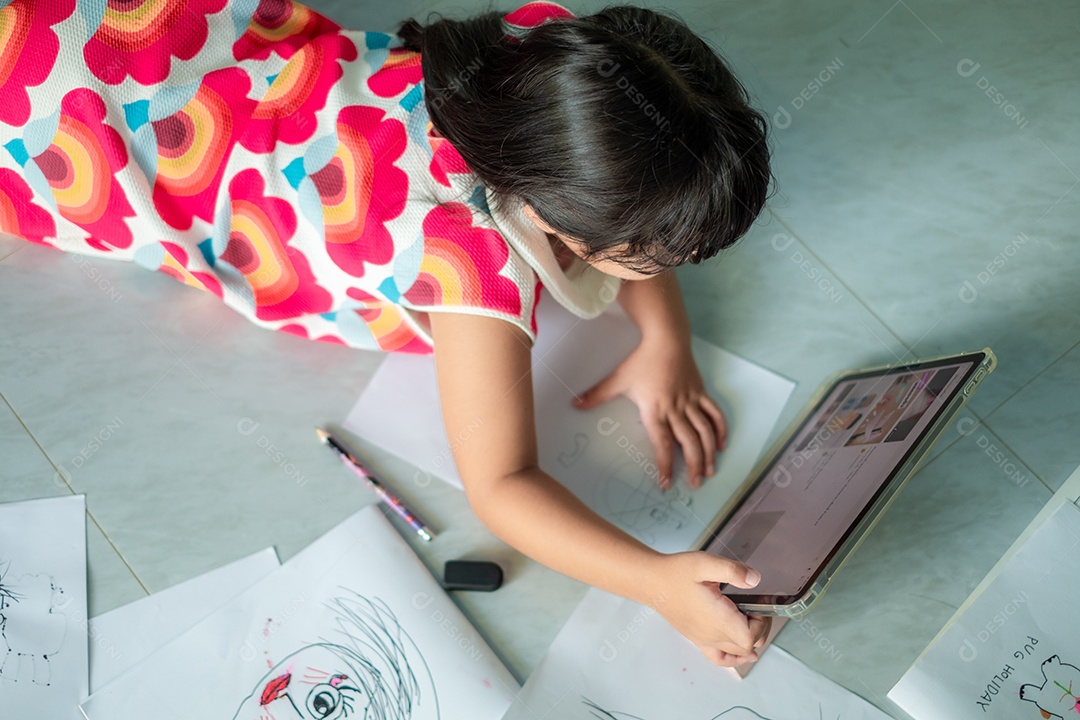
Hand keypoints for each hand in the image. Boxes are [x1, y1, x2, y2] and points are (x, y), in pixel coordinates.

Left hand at [574, 337, 726, 488]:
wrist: (666, 339)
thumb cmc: (641, 360)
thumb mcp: (617, 379)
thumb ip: (597, 395)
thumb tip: (574, 404)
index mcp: (655, 410)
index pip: (662, 444)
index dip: (666, 465)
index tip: (666, 483)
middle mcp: (676, 409)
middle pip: (689, 443)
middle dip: (693, 466)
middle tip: (695, 484)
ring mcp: (691, 401)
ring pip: (704, 432)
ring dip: (709, 454)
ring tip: (710, 472)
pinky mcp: (701, 392)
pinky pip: (715, 414)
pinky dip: (720, 430)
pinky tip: (721, 446)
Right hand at [648, 552, 770, 666]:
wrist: (652, 582)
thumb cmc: (676, 573)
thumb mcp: (705, 563)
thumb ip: (733, 571)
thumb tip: (754, 579)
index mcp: (717, 618)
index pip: (749, 637)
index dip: (761, 623)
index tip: (758, 604)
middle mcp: (711, 634)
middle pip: (747, 646)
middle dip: (759, 629)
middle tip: (757, 608)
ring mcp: (704, 639)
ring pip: (736, 653)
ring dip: (750, 641)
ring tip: (752, 622)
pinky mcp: (697, 639)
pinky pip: (719, 659)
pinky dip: (734, 659)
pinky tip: (742, 654)